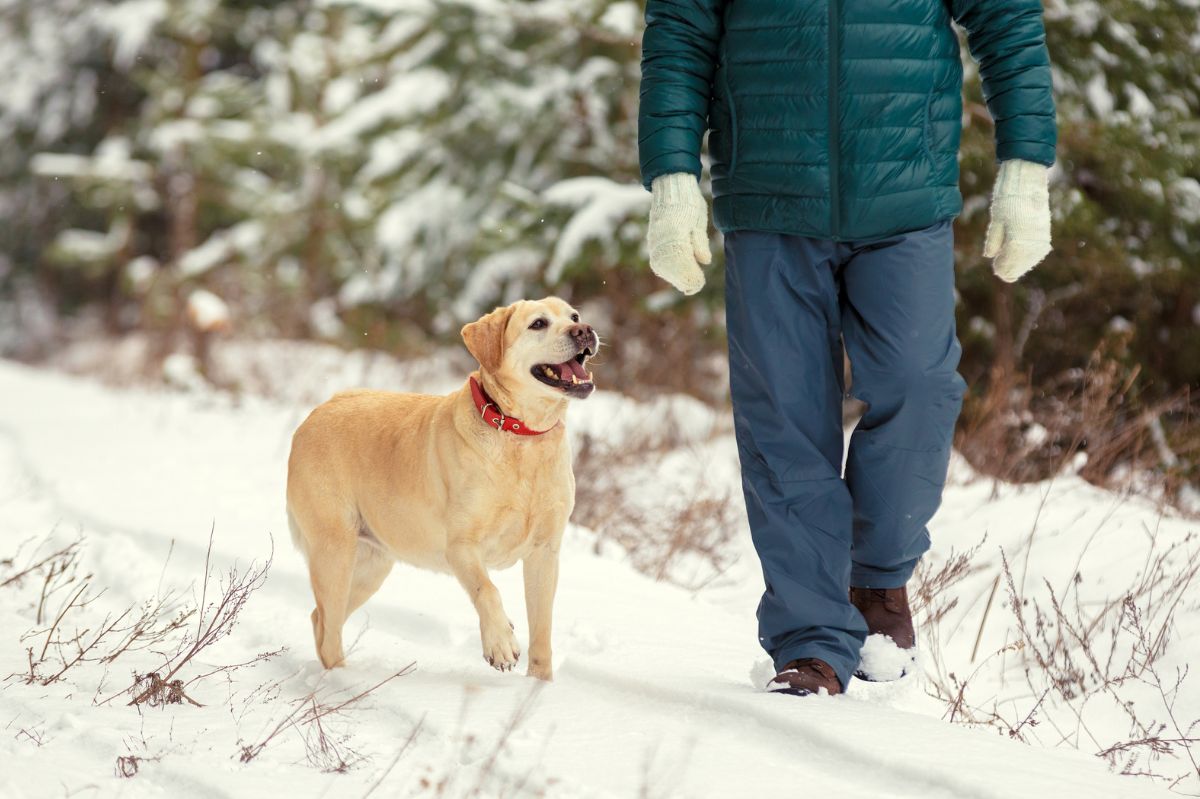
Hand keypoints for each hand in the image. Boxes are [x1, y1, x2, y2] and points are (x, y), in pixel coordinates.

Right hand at [647, 173, 710, 294]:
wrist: (670, 189)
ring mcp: (655, 243)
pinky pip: (660, 263)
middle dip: (685, 280)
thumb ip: (700, 242)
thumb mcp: (698, 221)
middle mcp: (662, 242)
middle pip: (673, 271)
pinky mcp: (653, 244)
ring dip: (677, 276)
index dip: (693, 277)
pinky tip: (680, 272)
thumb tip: (705, 261)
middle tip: (697, 284)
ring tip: (690, 280)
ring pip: (665, 269)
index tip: (700, 281)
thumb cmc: (689, 203)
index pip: (684, 265)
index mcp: (675, 235)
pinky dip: (670, 270)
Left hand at [984, 160, 1051, 282]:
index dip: (1000, 268)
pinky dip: (1029, 257)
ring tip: (1010, 264)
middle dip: (1010, 269)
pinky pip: (1038, 252)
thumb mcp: (996, 220)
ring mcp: (1040, 238)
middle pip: (1020, 266)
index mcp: (1016, 242)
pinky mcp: (1046, 233)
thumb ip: (993, 240)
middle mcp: (1030, 243)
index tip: (995, 268)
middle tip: (1001, 271)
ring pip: (1030, 261)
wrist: (1028, 181)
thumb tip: (989, 256)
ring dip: (1020, 264)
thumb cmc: (1007, 199)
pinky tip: (1022, 256)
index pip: (1008, 264)